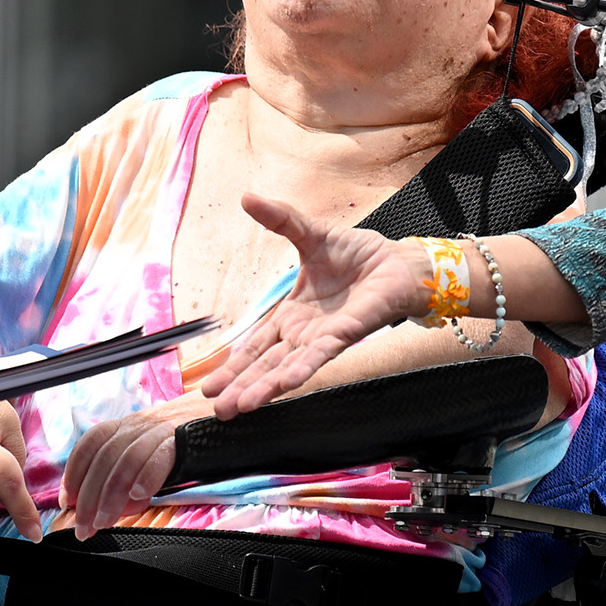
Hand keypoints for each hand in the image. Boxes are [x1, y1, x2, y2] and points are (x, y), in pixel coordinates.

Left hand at [59, 398, 203, 537]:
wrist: (229, 412)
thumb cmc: (188, 442)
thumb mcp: (151, 449)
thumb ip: (129, 473)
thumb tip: (106, 507)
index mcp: (129, 425)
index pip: (91, 444)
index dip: (74, 474)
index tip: (67, 502)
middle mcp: (141, 423)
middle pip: (104, 459)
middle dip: (88, 497)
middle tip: (83, 527)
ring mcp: (163, 429)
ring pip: (126, 461)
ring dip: (110, 497)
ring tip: (103, 523)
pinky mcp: (185, 438)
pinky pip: (159, 458)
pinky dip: (145, 479)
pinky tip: (138, 499)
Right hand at [200, 192, 433, 414]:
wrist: (397, 261)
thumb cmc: (359, 254)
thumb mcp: (310, 234)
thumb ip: (279, 220)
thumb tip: (246, 196)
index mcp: (290, 317)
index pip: (255, 348)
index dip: (232, 367)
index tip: (208, 387)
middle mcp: (303, 334)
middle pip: (264, 366)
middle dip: (239, 387)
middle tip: (216, 409)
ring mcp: (322, 339)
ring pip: (285, 368)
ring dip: (262, 388)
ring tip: (239, 408)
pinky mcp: (345, 336)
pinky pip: (318, 356)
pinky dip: (299, 370)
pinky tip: (283, 385)